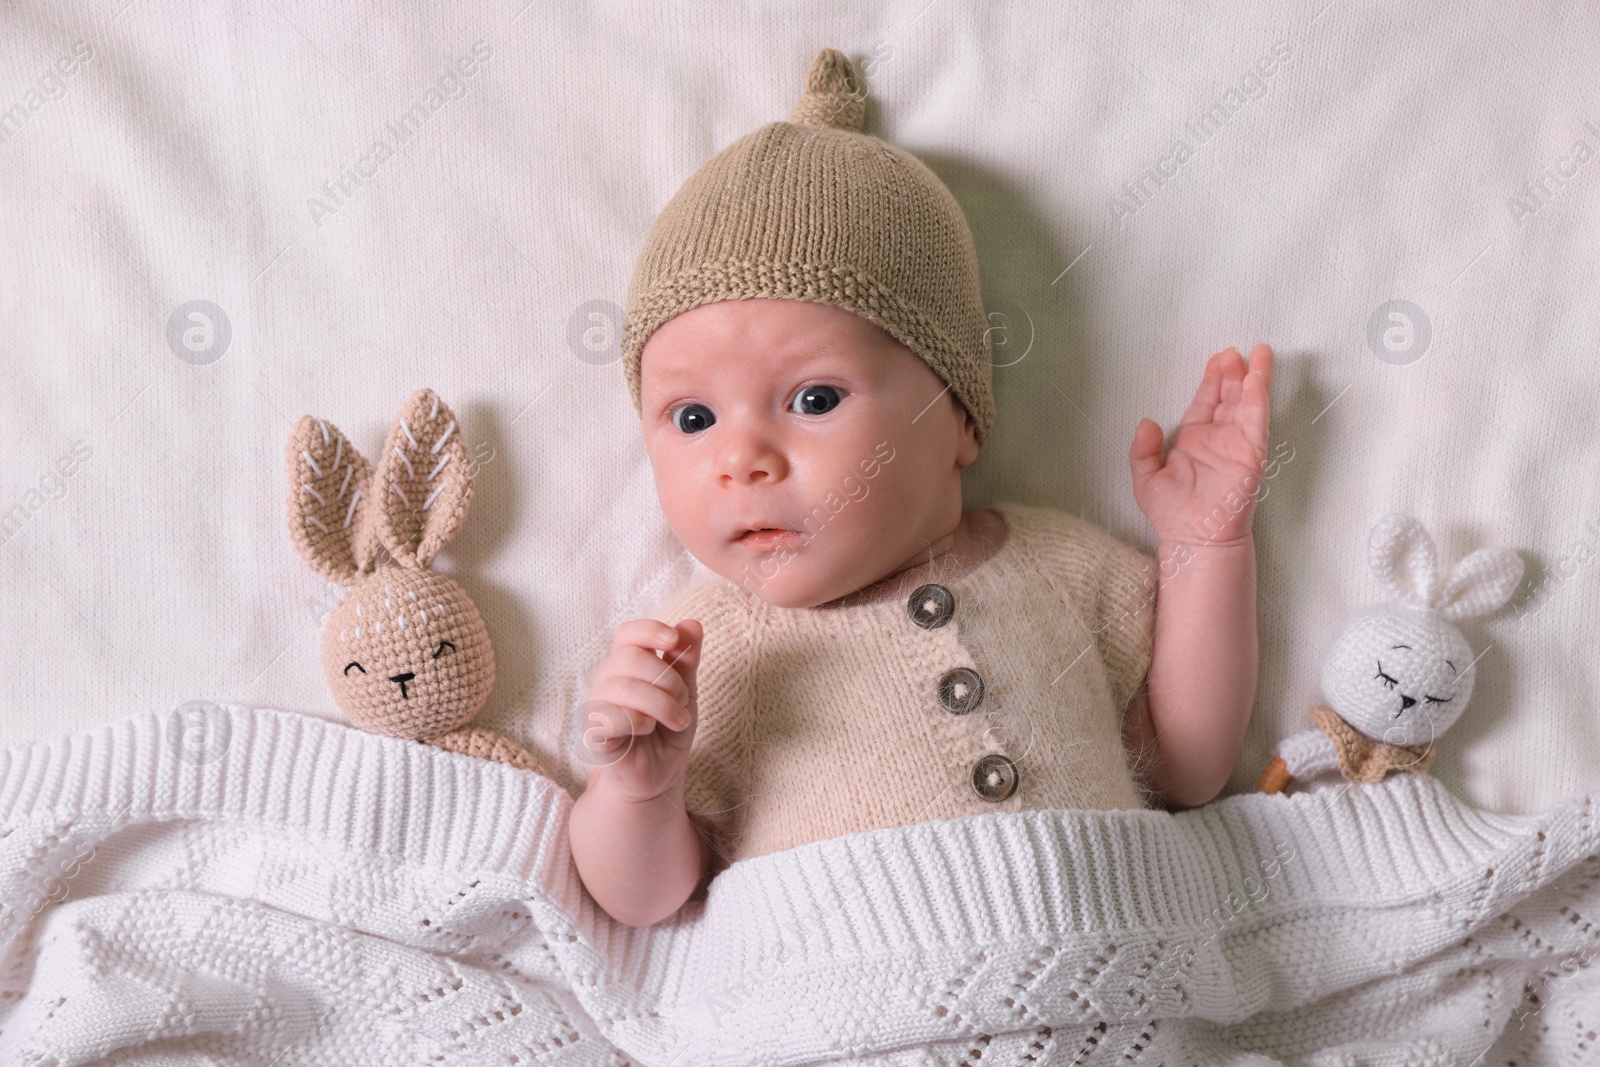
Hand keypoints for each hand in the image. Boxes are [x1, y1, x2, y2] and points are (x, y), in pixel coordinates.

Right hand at [581, 618, 702, 803]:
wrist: (660, 774)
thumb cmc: (668, 730)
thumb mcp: (685, 691)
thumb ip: (686, 660)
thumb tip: (692, 624)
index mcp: (629, 664)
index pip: (629, 633)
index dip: (649, 630)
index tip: (673, 640)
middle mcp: (608, 680)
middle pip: (629, 658)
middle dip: (666, 678)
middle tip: (683, 700)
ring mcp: (598, 706)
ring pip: (624, 687)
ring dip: (661, 703)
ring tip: (678, 721)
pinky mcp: (594, 734)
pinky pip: (610, 717)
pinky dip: (637, 720)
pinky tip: (648, 729)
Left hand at [1129, 344, 1272, 547]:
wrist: (1193, 540)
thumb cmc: (1171, 514)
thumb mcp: (1144, 478)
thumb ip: (1141, 450)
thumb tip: (1145, 422)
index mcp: (1193, 439)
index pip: (1205, 401)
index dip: (1211, 379)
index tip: (1218, 358)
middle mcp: (1217, 438)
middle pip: (1229, 396)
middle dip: (1233, 373)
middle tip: (1234, 351)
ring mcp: (1236, 445)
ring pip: (1247, 404)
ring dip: (1252, 379)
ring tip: (1258, 353)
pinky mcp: (1251, 455)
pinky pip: (1256, 422)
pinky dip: (1257, 401)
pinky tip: (1257, 381)